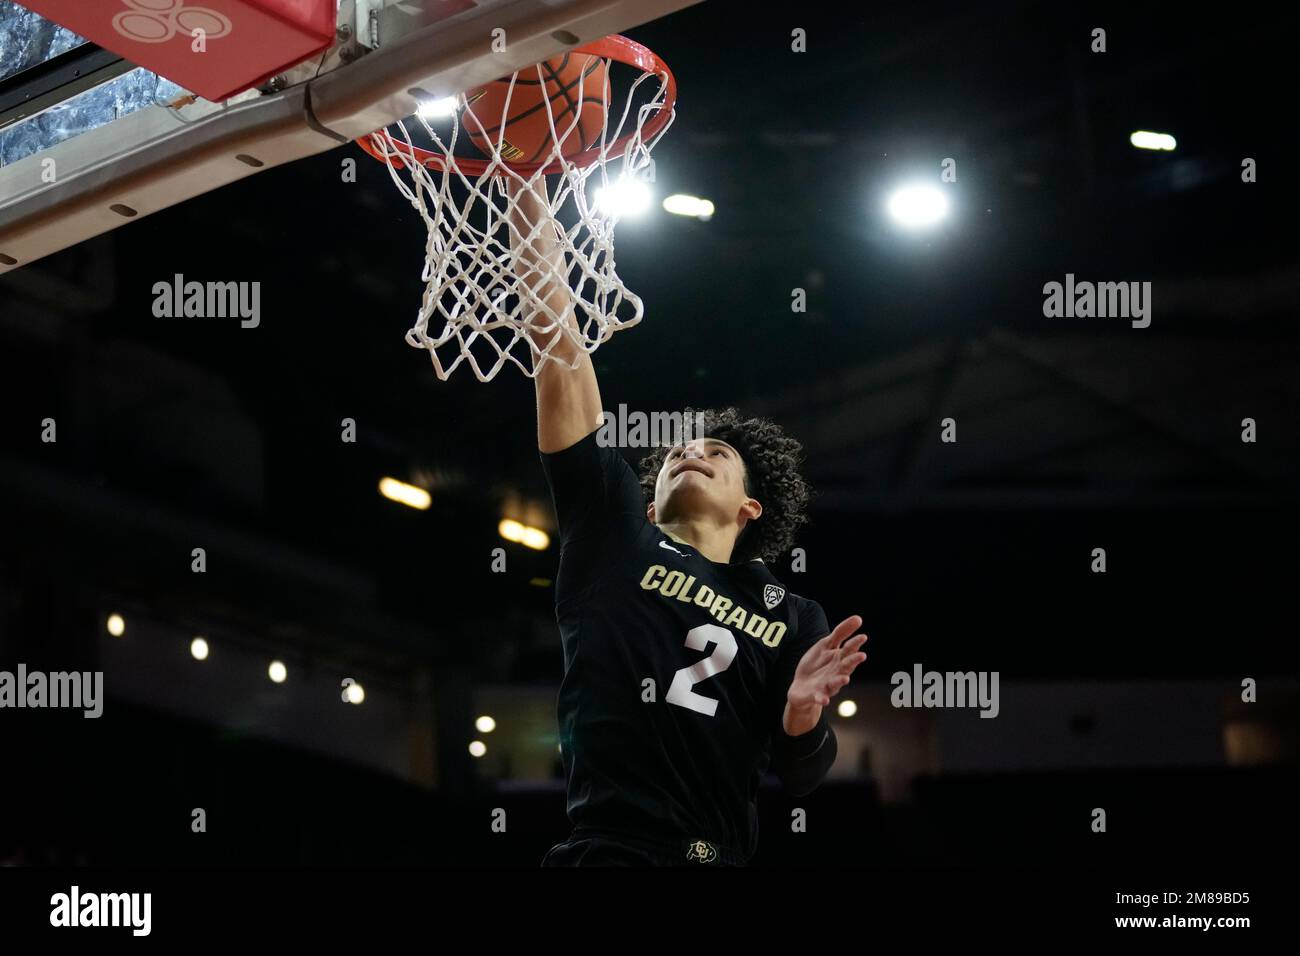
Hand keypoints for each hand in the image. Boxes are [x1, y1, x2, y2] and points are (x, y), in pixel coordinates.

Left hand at [783, 615, 867, 735]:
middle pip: (846, 666)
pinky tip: (824, 699)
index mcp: (840, 659)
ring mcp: (827, 685)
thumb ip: (841, 632)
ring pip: (836, 683)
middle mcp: (837, 672)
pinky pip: (820, 697)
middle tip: (861, 656)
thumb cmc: (818, 664)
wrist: (802, 687)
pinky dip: (822, 698)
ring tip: (845, 678)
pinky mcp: (816, 695)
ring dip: (840, 681)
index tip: (863, 636)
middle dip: (853, 661)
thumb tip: (859, 618)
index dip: (855, 643)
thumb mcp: (827, 645)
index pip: (849, 649)